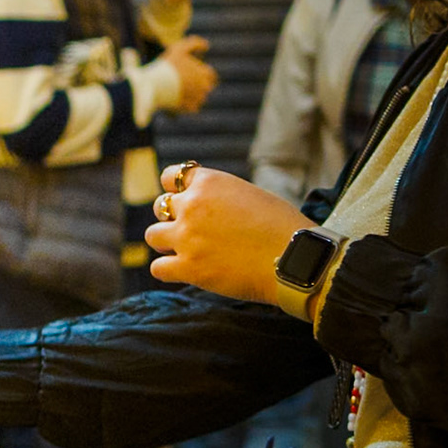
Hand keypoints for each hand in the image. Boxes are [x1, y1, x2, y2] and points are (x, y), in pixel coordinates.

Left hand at [143, 163, 315, 304]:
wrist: (295, 258)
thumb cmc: (282, 227)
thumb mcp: (249, 195)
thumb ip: (220, 197)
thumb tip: (205, 205)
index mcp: (209, 182)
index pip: (170, 176)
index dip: (176, 190)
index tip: (186, 202)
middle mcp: (192, 206)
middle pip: (159, 207)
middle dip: (173, 218)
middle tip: (192, 231)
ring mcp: (187, 237)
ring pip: (153, 236)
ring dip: (167, 242)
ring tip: (188, 251)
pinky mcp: (188, 268)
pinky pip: (158, 268)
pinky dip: (168, 270)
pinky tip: (184, 271)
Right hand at [160, 35, 217, 113]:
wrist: (153, 86)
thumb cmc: (166, 66)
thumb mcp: (179, 48)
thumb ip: (194, 43)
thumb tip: (206, 45)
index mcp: (205, 73)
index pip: (211, 75)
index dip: (202, 74)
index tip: (191, 74)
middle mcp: (205, 87)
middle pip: (206, 87)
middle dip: (198, 86)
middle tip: (183, 83)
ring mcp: (198, 99)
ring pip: (200, 98)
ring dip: (192, 96)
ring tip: (178, 92)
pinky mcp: (190, 109)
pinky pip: (192, 108)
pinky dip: (187, 105)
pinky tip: (177, 100)